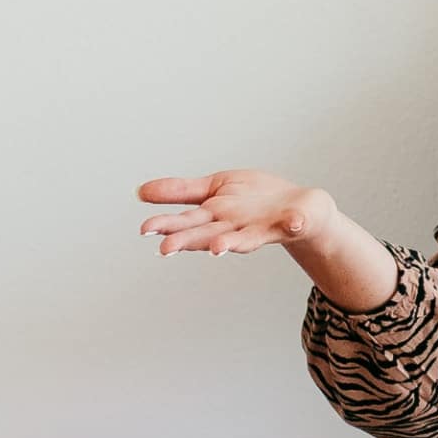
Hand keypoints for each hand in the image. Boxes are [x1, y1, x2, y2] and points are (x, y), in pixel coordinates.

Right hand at [136, 171, 398, 310]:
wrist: (298, 206)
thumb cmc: (253, 199)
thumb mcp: (212, 189)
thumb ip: (179, 191)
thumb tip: (139, 191)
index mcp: (214, 217)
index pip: (186, 222)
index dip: (167, 226)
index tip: (146, 230)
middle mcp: (232, 227)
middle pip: (207, 235)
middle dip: (188, 241)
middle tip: (167, 248)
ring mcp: (260, 228)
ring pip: (243, 239)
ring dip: (230, 244)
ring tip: (218, 247)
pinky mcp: (288, 225)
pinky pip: (292, 225)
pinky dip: (292, 224)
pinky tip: (292, 222)